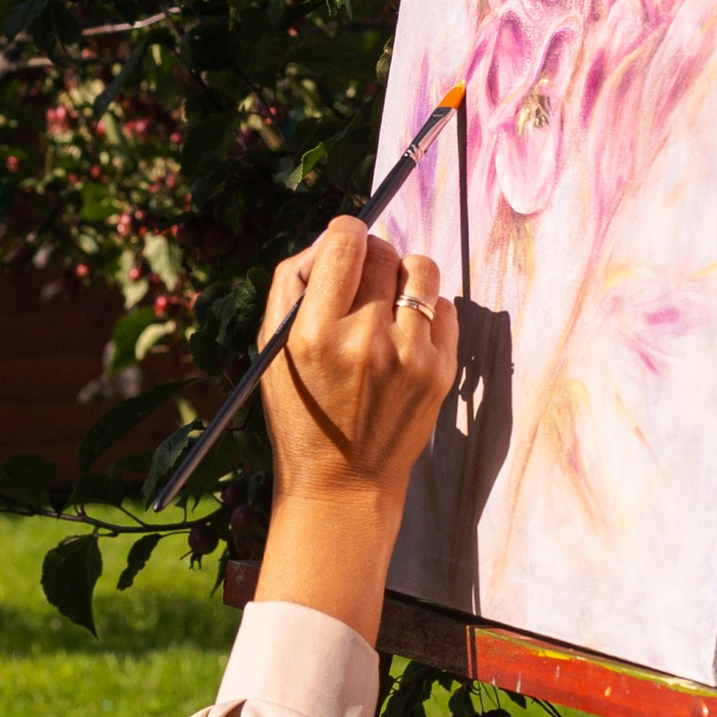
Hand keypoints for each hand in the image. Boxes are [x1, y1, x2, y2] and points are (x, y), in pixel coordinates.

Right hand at [253, 217, 457, 645]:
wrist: (343, 486)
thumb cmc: (301, 413)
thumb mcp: (272, 351)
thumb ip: (291, 285)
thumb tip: (330, 240)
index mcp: (315, 332)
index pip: (344, 242)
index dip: (345, 231)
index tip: (345, 240)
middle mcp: (366, 340)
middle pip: (384, 252)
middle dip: (372, 255)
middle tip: (363, 278)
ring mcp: (410, 356)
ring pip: (422, 271)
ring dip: (405, 274)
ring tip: (390, 299)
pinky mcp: (441, 372)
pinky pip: (445, 307)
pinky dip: (427, 310)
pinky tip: (406, 334)